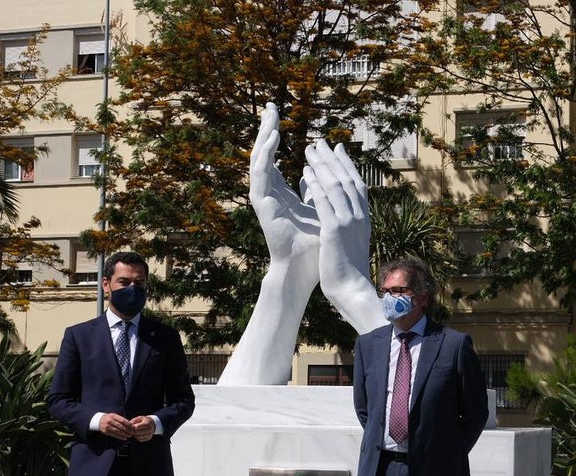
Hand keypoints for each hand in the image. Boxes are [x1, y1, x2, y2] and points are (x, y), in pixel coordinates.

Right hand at [99, 412, 135, 440]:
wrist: (98, 420)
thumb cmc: (109, 418)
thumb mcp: (114, 416)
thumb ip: (121, 419)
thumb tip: (130, 424)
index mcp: (113, 416)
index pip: (122, 420)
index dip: (128, 424)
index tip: (133, 427)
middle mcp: (110, 421)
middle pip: (120, 426)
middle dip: (127, 430)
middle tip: (132, 432)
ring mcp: (107, 426)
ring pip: (118, 431)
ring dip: (124, 434)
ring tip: (129, 435)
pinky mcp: (106, 431)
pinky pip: (114, 435)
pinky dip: (120, 437)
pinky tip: (124, 438)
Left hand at [129, 416, 155, 442]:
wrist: (152, 424)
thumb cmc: (144, 420)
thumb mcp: (139, 418)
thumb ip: (134, 421)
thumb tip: (129, 425)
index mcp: (148, 423)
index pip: (138, 427)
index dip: (133, 427)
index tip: (130, 427)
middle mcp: (150, 429)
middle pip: (138, 432)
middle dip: (133, 431)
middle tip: (130, 430)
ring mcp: (150, 434)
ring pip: (139, 437)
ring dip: (134, 435)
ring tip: (133, 432)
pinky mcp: (148, 438)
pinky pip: (140, 440)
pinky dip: (137, 438)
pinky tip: (137, 434)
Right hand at [248, 102, 319, 291]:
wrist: (304, 268)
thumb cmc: (312, 245)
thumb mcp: (317, 209)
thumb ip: (313, 191)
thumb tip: (313, 174)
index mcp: (280, 194)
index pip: (273, 158)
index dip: (274, 136)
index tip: (278, 114)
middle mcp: (269, 194)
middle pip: (264, 155)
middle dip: (267, 129)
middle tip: (271, 106)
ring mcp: (263, 198)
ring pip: (259, 160)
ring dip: (265, 136)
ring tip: (271, 116)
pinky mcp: (262, 204)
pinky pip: (261, 174)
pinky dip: (266, 154)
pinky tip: (273, 137)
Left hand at [303, 140, 383, 332]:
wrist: (352, 288)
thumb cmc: (347, 269)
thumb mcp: (346, 240)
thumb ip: (340, 221)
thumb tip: (332, 209)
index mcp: (363, 218)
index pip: (357, 185)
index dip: (347, 166)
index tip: (337, 151)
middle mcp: (359, 216)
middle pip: (347, 179)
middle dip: (332, 160)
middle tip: (320, 143)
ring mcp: (348, 222)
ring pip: (336, 186)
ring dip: (322, 166)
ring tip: (309, 151)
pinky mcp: (335, 230)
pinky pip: (324, 202)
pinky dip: (316, 185)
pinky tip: (305, 173)